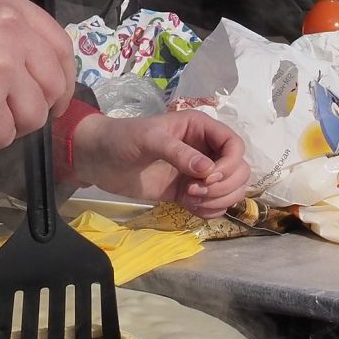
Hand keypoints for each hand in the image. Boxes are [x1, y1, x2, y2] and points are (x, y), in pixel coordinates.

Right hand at [0, 0, 72, 150]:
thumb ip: (2, 38)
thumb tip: (37, 77)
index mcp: (5, 1)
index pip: (60, 45)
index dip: (58, 80)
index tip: (47, 100)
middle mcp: (10, 25)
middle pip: (53, 83)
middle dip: (31, 110)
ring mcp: (0, 62)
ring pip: (33, 115)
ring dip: (1, 127)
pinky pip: (2, 138)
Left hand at [68, 110, 251, 218]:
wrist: (99, 159)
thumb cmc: (123, 139)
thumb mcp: (149, 139)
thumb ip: (178, 152)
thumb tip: (207, 170)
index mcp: (200, 128)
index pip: (235, 145)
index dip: (229, 164)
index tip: (207, 177)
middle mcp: (205, 149)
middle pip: (239, 170)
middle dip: (223, 186)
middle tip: (194, 191)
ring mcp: (198, 173)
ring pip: (231, 190)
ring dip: (218, 200)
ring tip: (190, 199)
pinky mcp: (188, 192)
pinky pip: (214, 204)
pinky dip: (208, 210)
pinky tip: (187, 206)